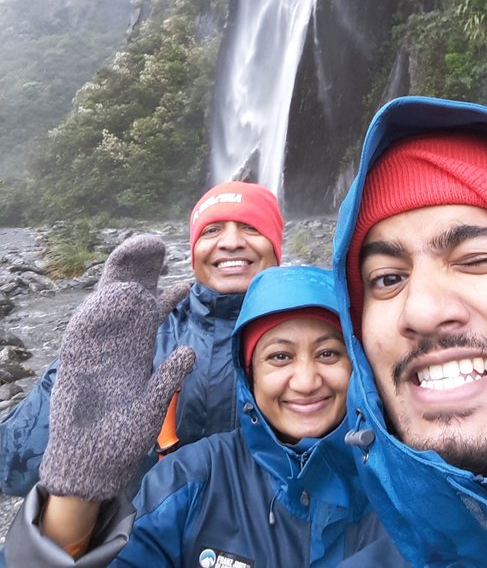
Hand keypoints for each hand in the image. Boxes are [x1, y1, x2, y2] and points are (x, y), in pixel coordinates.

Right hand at [39, 234, 194, 501]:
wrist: (93, 463)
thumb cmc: (125, 434)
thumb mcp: (155, 401)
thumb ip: (169, 375)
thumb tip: (189, 350)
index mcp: (138, 345)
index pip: (154, 309)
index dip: (169, 291)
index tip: (186, 282)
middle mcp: (118, 339)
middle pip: (128, 291)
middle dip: (140, 266)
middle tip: (156, 244)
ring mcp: (97, 346)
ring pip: (106, 301)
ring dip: (120, 277)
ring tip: (135, 254)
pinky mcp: (76, 359)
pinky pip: (83, 330)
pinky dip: (95, 313)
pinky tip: (110, 296)